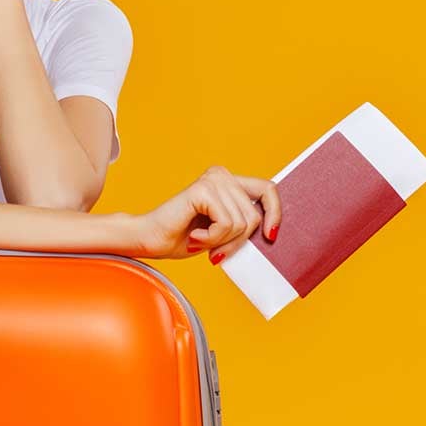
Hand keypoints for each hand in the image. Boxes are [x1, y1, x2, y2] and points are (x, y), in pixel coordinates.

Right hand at [127, 166, 281, 261]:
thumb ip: (245, 224)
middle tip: (215, 250)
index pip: (268, 190)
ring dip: (221, 241)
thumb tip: (273, 233)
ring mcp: (212, 180)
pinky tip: (194, 237)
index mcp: (229, 181)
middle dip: (237, 241)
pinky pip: (226, 224)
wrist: (150, 240)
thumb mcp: (225, 232)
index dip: (275, 214)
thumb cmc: (184, 238)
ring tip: (200, 241)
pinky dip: (211, 239)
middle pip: (254, 215)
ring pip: (242, 222)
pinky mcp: (202, 190)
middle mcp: (221, 175)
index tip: (270, 236)